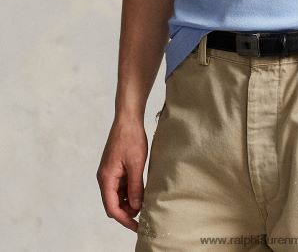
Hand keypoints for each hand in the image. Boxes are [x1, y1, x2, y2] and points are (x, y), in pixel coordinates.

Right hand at [96, 116, 147, 232]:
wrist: (128, 119)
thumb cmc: (131, 138)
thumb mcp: (137, 164)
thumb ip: (136, 186)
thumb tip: (136, 206)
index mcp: (106, 178)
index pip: (112, 207)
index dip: (124, 219)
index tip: (137, 226)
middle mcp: (105, 177)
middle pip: (113, 203)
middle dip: (127, 211)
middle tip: (144, 213)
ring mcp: (109, 172)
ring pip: (117, 195)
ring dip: (129, 201)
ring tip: (145, 202)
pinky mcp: (115, 168)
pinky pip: (121, 185)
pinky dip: (129, 191)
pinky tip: (141, 190)